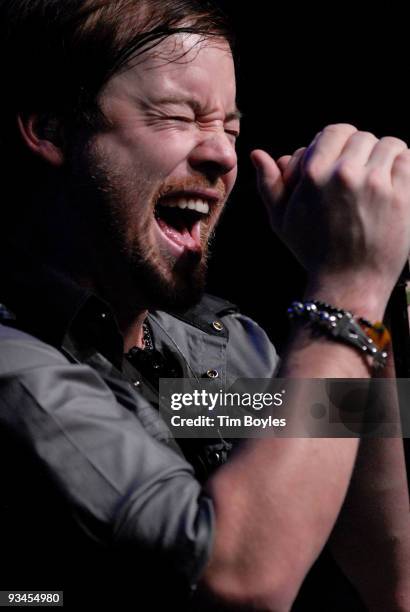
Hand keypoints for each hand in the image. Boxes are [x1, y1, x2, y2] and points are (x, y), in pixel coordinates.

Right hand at [251, 124, 409, 317]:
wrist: (348, 283)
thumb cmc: (313, 252)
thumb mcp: (282, 221)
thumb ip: (269, 185)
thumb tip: (257, 154)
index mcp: (314, 174)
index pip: (334, 131)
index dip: (338, 144)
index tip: (340, 162)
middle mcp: (344, 173)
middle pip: (362, 137)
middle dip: (360, 153)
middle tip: (359, 176)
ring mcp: (376, 183)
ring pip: (388, 144)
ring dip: (384, 158)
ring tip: (378, 181)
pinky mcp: (402, 195)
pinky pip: (408, 160)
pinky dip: (403, 168)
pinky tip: (393, 186)